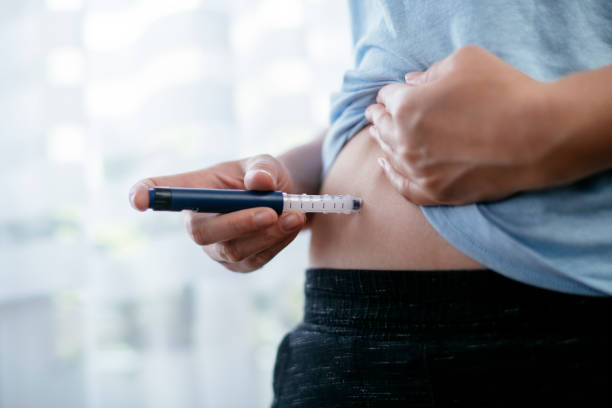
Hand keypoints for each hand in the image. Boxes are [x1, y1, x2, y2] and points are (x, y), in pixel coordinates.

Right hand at [129, 154, 306, 271]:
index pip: (164, 191)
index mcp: (196, 189)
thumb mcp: (266, 164)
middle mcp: (198, 221)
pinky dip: (277, 243)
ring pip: (233, 250)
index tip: (136, 199)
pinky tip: (292, 226)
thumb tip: (259, 182)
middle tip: (271, 212)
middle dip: (238, 223)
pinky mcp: (237, 264)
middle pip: (202, 232)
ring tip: (294, 216)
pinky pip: (255, 260)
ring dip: (267, 235)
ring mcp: (215, 247)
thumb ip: (262, 169)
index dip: (146, 195)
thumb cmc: (265, 178)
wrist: (286, 201)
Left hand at [365, 45, 556, 204]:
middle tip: (376, 114)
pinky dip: (392, 176)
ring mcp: (419, 171)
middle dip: (379, 118)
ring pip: (390, 156)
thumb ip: (431, 71)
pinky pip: (404, 188)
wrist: (539, 136)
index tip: (390, 94)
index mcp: (407, 106)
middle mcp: (405, 141)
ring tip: (379, 137)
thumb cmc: (505, 91)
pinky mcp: (437, 193)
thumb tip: (411, 82)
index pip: (387, 98)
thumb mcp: (465, 61)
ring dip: (383, 143)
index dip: (389, 94)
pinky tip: (386, 168)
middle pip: (382, 128)